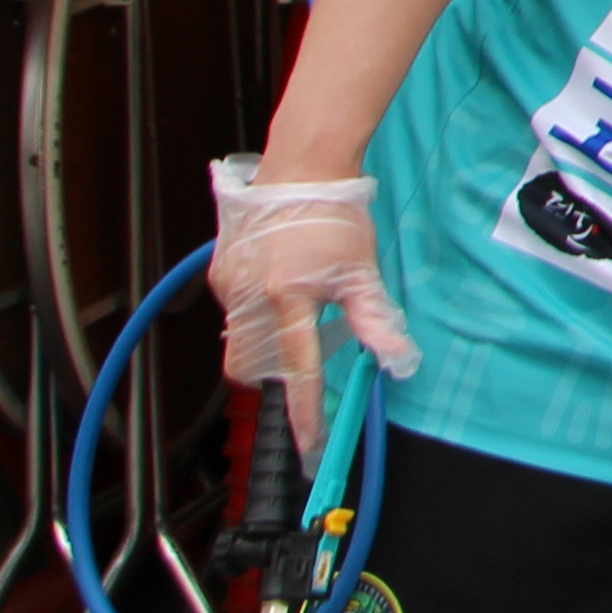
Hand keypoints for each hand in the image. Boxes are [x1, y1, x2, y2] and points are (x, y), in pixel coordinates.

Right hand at [209, 157, 419, 457]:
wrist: (301, 167)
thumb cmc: (336, 215)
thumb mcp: (361, 270)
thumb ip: (374, 320)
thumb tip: (395, 361)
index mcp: (288, 296)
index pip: (298, 370)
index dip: (305, 413)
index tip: (310, 445)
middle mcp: (249, 295)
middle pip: (253, 367)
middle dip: (275, 376)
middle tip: (304, 358)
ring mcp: (228, 285)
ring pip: (238, 344)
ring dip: (266, 346)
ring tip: (297, 311)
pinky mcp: (216, 275)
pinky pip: (232, 314)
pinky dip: (254, 317)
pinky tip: (278, 287)